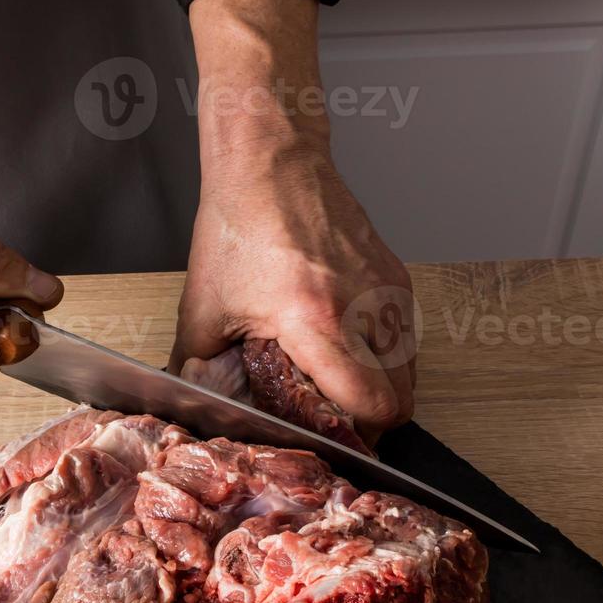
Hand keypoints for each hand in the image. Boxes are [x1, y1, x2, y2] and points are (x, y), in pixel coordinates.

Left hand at [172, 144, 415, 441]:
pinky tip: (350, 346)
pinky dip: (387, 352)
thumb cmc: (239, 226)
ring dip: (384, 386)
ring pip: (410, 367)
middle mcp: (363, 309)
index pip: (372, 405)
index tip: (335, 439)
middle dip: (375, 420)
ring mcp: (385, 290)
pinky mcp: (393, 274)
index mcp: (316, 322)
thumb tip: (192, 398)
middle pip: (402, 398)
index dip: (359, 436)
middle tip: (340, 421)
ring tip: (343, 384)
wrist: (271, 164)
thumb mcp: (204, 307)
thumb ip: (198, 363)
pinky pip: (405, 333)